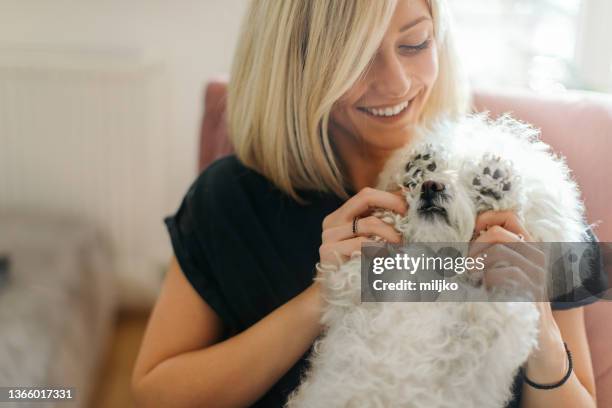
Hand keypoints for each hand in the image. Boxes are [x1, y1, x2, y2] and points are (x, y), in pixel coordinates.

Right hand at [318, 187, 406, 267]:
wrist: (333, 297)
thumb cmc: (356, 269)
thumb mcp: (368, 243)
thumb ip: (379, 226)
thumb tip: (405, 206)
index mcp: (340, 216)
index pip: (366, 195)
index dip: (389, 197)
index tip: (408, 206)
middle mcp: (332, 222)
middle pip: (365, 198)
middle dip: (391, 203)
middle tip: (408, 215)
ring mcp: (329, 236)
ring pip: (369, 223)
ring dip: (391, 233)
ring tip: (401, 245)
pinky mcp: (329, 251)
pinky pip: (363, 243)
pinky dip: (381, 248)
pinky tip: (388, 256)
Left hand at [469, 210, 565, 378]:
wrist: (537, 334)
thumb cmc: (512, 299)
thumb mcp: (502, 270)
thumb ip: (491, 250)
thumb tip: (463, 234)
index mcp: (530, 246)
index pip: (509, 216)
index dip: (485, 220)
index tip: (470, 234)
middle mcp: (537, 255)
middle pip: (497, 233)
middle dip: (475, 246)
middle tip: (466, 264)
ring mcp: (538, 272)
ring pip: (499, 252)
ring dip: (479, 264)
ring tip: (473, 277)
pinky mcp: (535, 289)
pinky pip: (504, 274)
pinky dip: (489, 280)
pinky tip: (487, 290)